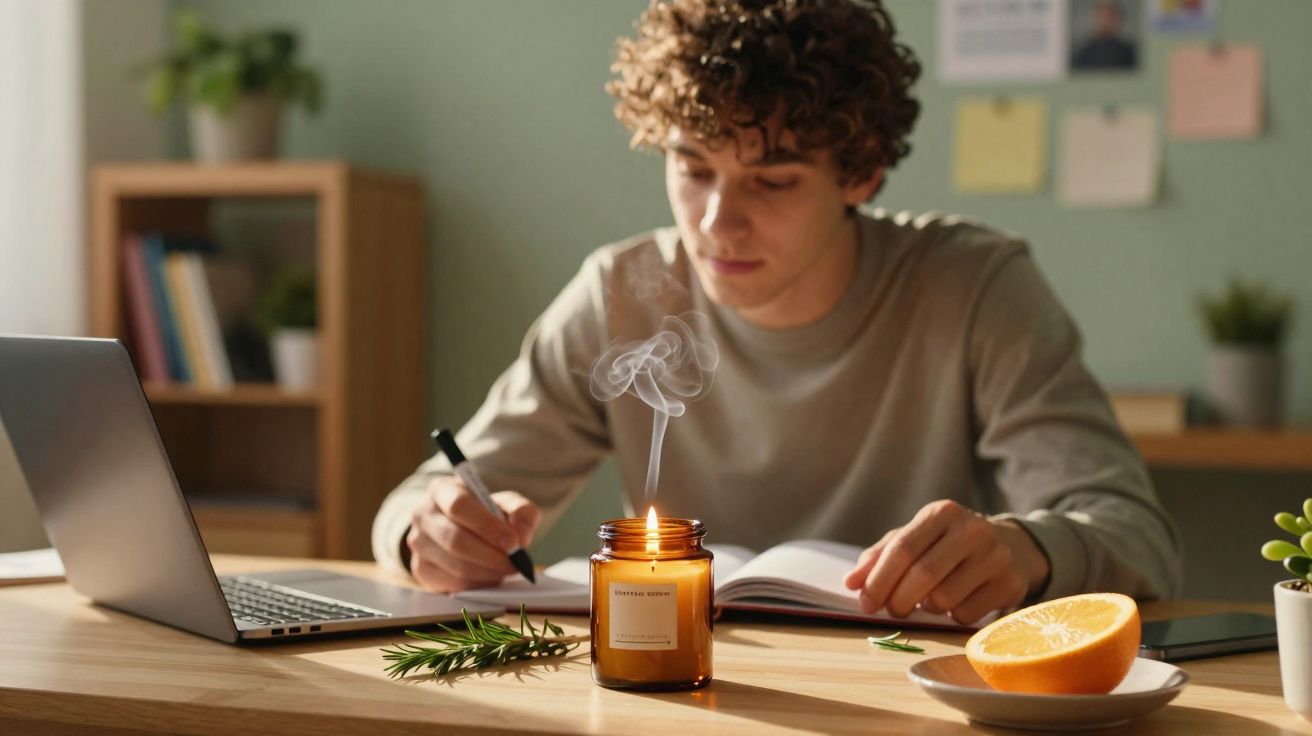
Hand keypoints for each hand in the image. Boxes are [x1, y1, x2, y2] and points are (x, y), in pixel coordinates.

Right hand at [406, 476, 540, 592]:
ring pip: (455, 565)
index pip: (459, 506)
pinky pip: (452, 583)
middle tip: (515, 563)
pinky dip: (477, 583)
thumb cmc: (486, 514)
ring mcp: (418, 543)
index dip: (487, 526)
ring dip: (488, 572)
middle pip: (456, 540)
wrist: (462, 529)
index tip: (513, 542)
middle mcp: (423, 515)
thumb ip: (522, 512)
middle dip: (491, 556)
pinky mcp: (421, 569)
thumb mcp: (507, 504)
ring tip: (507, 569)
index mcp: (442, 490)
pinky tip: (490, 576)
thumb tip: (521, 536)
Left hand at [842, 500, 1049, 624]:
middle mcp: (972, 529)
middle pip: (923, 575)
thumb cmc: (948, 545)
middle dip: (898, 601)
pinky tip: (956, 602)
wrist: (1011, 547)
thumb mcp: (915, 539)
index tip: (865, 603)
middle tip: (892, 611)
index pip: (902, 548)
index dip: (878, 580)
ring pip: (944, 599)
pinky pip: (966, 615)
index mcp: (941, 513)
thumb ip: (880, 557)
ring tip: (928, 600)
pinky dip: (952, 617)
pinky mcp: (1011, 583)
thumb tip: (850, 583)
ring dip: (926, 609)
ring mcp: (995, 556)